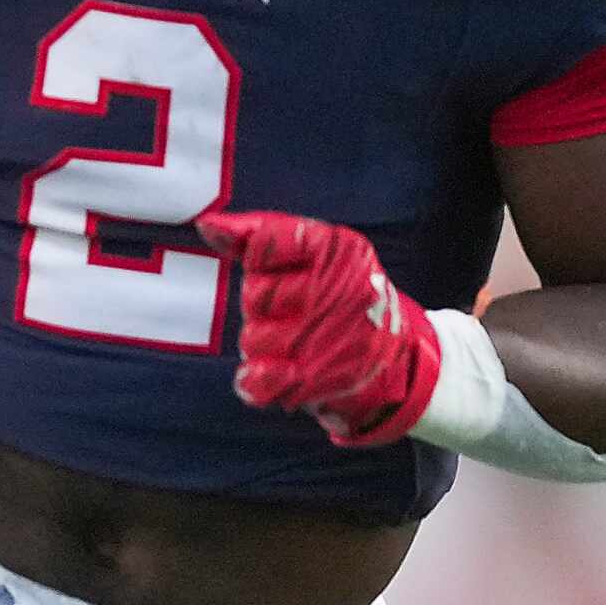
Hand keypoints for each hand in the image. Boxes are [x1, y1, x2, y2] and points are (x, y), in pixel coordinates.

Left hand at [198, 210, 437, 446]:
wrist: (398, 356)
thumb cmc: (343, 293)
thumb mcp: (318, 250)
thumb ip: (262, 233)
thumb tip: (207, 224)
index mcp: (339, 249)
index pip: (264, 244)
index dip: (260, 258)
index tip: (277, 264)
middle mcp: (340, 289)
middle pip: (254, 294)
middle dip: (261, 303)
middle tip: (292, 308)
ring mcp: (329, 337)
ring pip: (253, 338)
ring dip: (262, 342)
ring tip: (293, 339)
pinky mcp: (318, 380)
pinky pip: (260, 379)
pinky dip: (255, 380)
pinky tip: (268, 373)